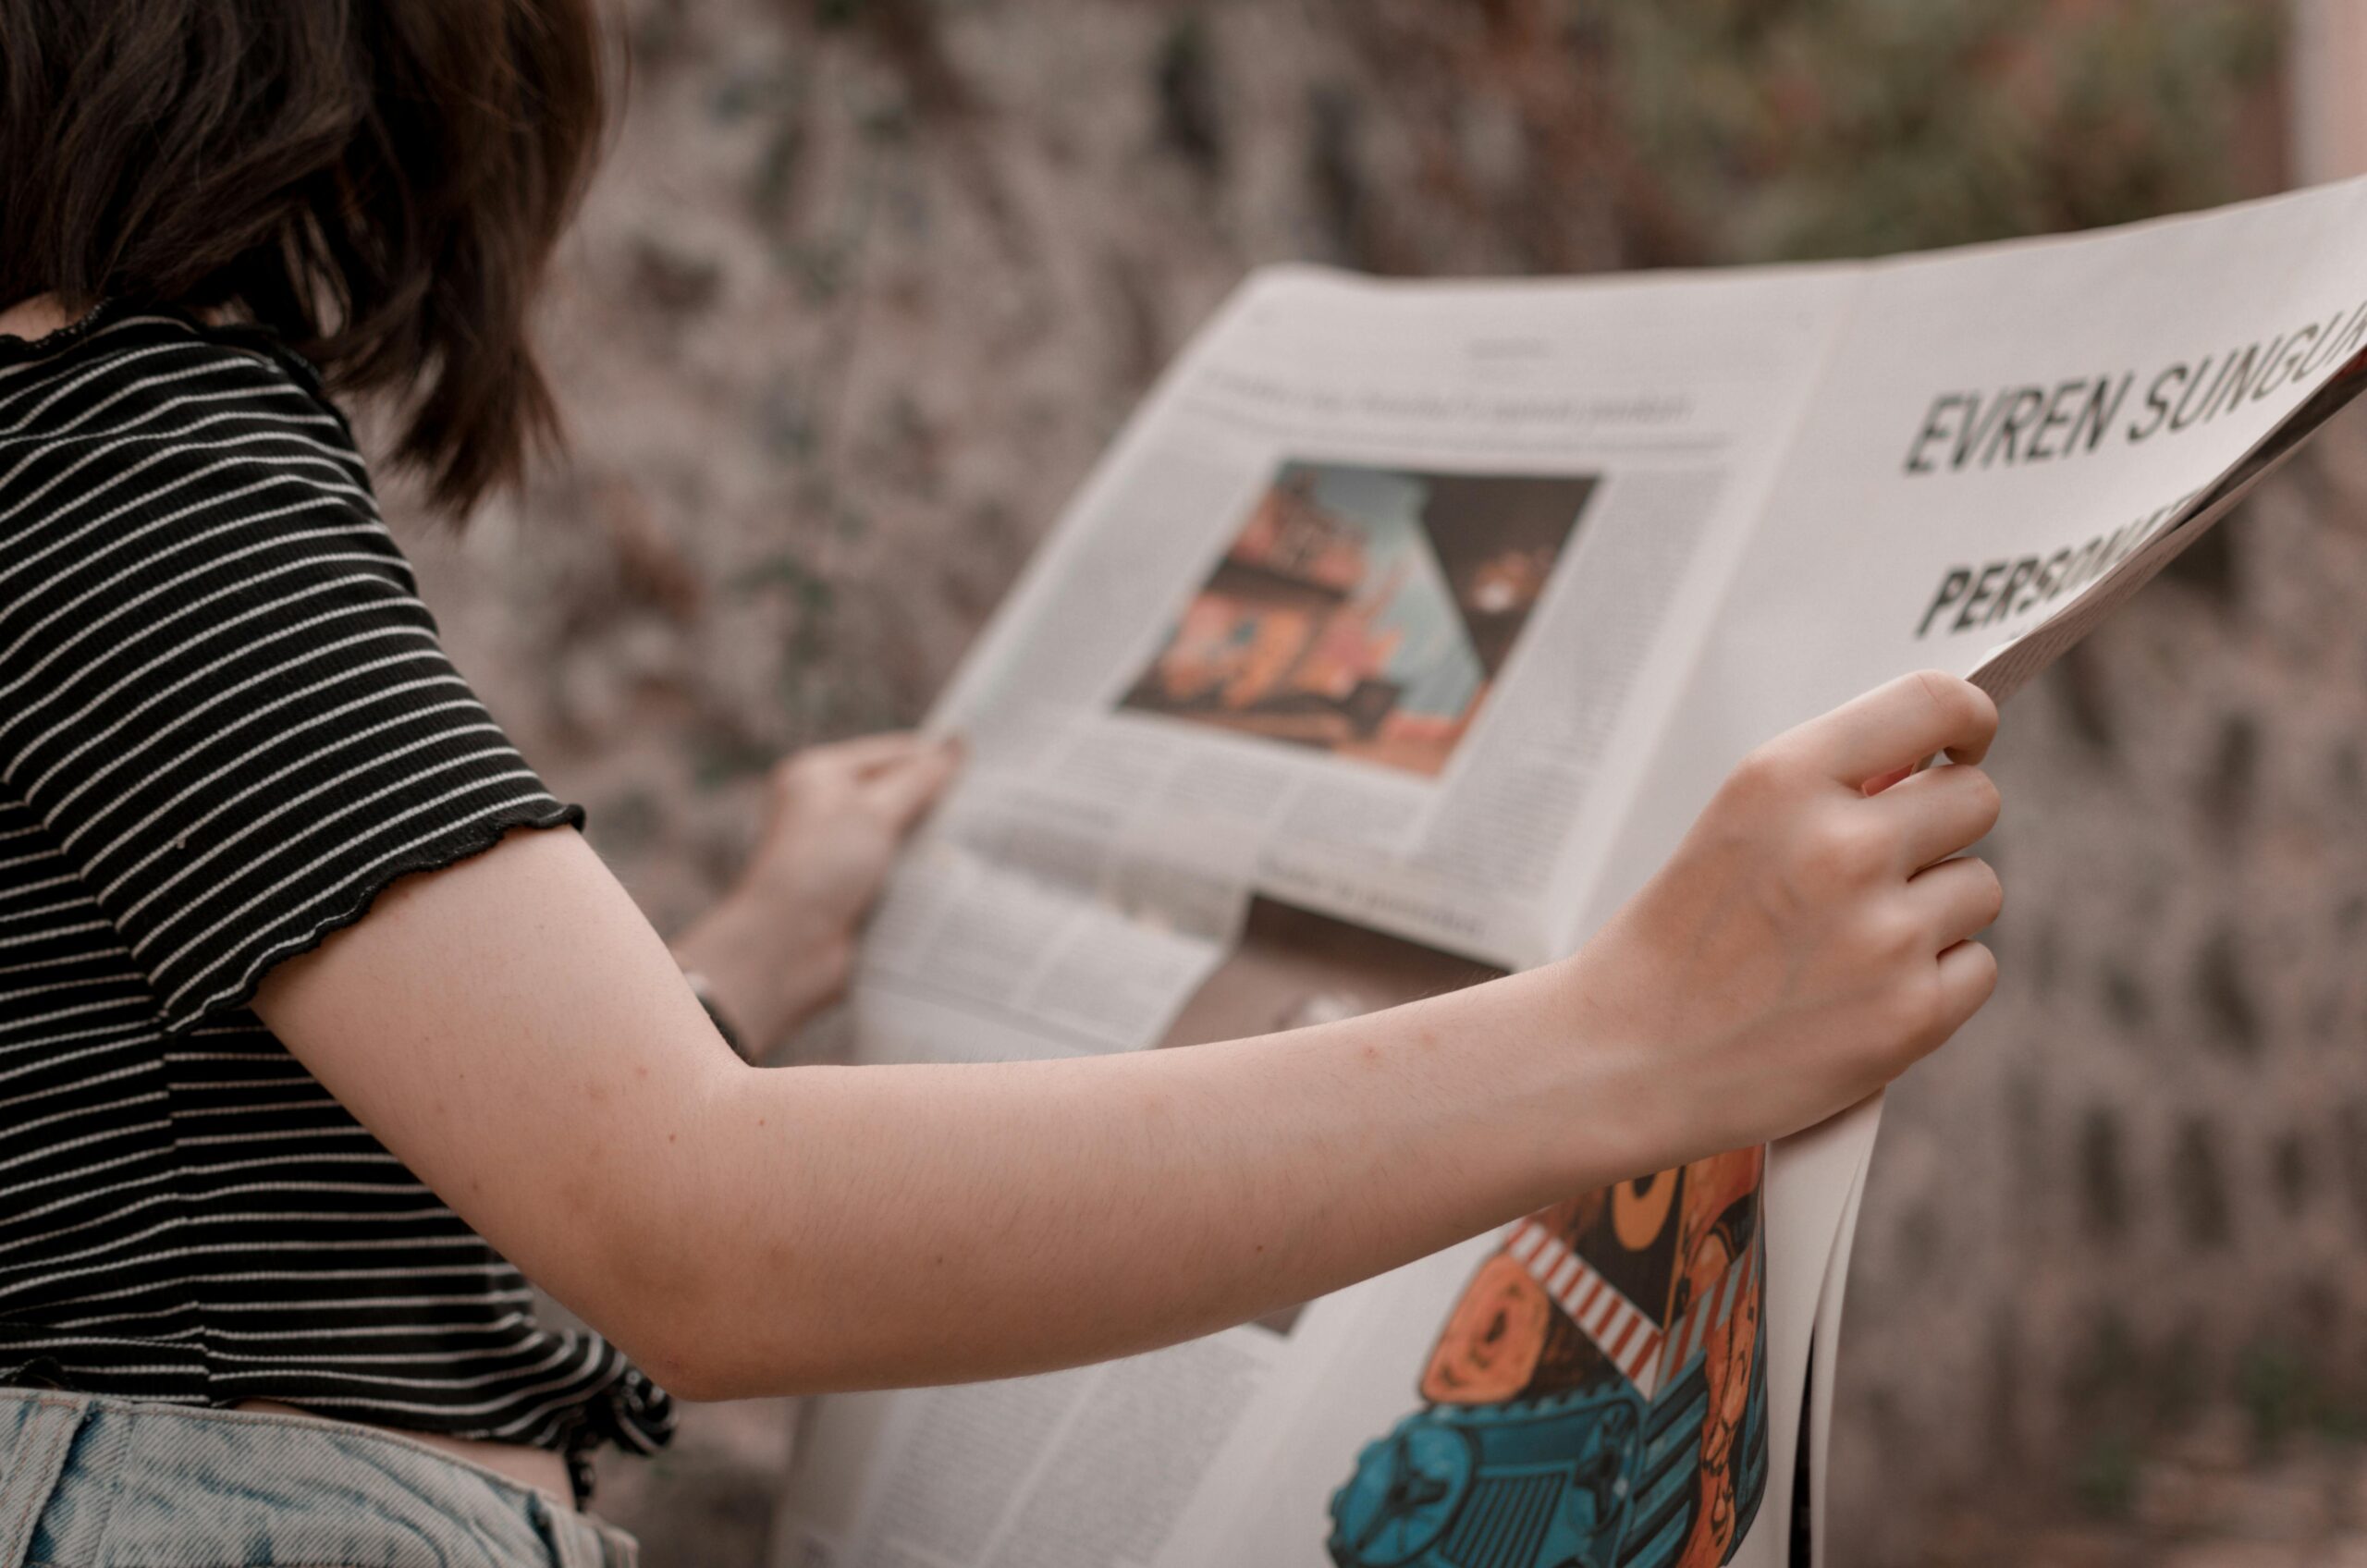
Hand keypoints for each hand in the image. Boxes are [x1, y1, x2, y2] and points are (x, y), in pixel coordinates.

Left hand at [672, 732, 961, 1055]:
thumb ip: (921, 778)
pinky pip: (903, 871)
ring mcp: (844, 853)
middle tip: (997, 803)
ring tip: (988, 838)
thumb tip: (958, 742)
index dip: (937, 758)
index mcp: (820, 775)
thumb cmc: (820, 867)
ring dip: (936, 841)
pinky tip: (963, 872)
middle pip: (900, 793)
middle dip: (941, 801)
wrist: (788, 949)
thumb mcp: (874, 810)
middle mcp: (829, 809)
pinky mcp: (859, 891)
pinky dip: (927, 873)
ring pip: (906, 835)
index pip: (893, 753)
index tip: (989, 764)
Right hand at [1564, 671, 2001, 1165]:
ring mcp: (1883, 933)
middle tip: (1882, 869)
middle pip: (1976, 798)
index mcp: (1784, 779)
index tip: (1964, 745)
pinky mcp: (1911, 1013)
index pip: (1934, 701)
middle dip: (1942, 829)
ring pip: (1980, 886)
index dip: (1967, 720)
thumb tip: (1935, 766)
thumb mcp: (1735, 825)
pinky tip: (1863, 995)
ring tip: (1852, 944)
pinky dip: (1935, 982)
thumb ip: (1832, 787)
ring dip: (1935, 911)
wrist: (1626, 1058)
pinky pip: (1977, 966)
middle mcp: (1841, 845)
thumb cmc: (1679, 942)